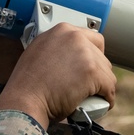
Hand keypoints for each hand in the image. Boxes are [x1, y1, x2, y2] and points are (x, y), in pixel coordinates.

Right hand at [0, 22, 114, 128]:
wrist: (24, 101)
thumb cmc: (27, 86)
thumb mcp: (39, 54)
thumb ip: (57, 50)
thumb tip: (71, 60)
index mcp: (61, 30)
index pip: (90, 38)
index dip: (92, 55)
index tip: (88, 67)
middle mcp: (74, 36)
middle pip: (100, 55)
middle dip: (98, 72)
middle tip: (89, 85)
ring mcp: (84, 53)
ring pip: (107, 72)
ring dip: (102, 86)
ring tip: (91, 97)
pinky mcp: (92, 71)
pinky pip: (109, 87)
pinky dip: (107, 98)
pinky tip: (100, 104)